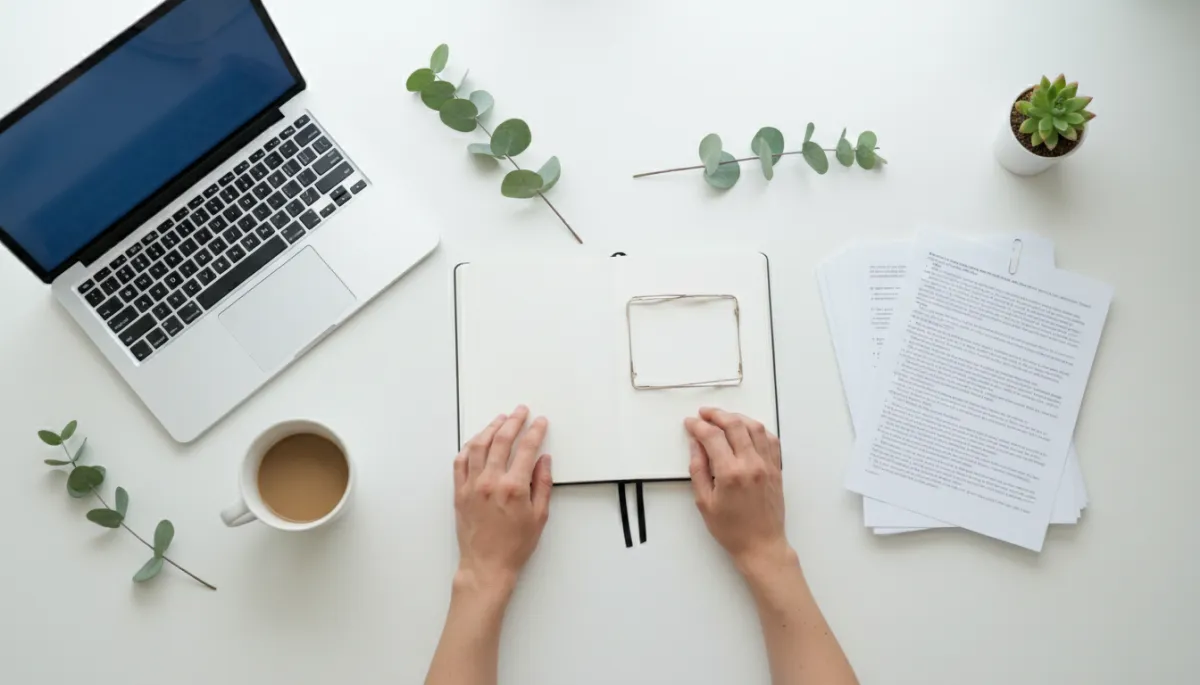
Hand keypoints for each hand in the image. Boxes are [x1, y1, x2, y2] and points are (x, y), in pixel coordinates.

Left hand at [453, 406, 552, 599]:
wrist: (486, 566)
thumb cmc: (514, 546)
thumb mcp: (539, 516)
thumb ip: (542, 484)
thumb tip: (543, 460)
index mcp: (513, 487)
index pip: (526, 448)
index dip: (535, 431)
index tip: (540, 422)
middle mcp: (490, 482)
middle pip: (501, 440)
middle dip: (513, 421)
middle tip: (520, 412)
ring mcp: (472, 485)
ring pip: (479, 445)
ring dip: (490, 428)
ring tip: (500, 419)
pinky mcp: (459, 492)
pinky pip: (460, 461)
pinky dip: (469, 446)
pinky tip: (477, 440)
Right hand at [685, 407, 791, 575]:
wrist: (761, 545)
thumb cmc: (731, 529)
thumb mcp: (704, 502)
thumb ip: (698, 469)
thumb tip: (695, 444)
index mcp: (730, 473)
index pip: (712, 437)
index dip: (698, 426)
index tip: (690, 423)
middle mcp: (751, 464)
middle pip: (734, 425)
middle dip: (716, 414)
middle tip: (704, 413)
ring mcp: (767, 465)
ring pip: (755, 427)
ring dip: (737, 417)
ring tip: (723, 418)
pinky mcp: (777, 469)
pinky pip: (770, 440)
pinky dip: (757, 429)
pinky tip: (747, 429)